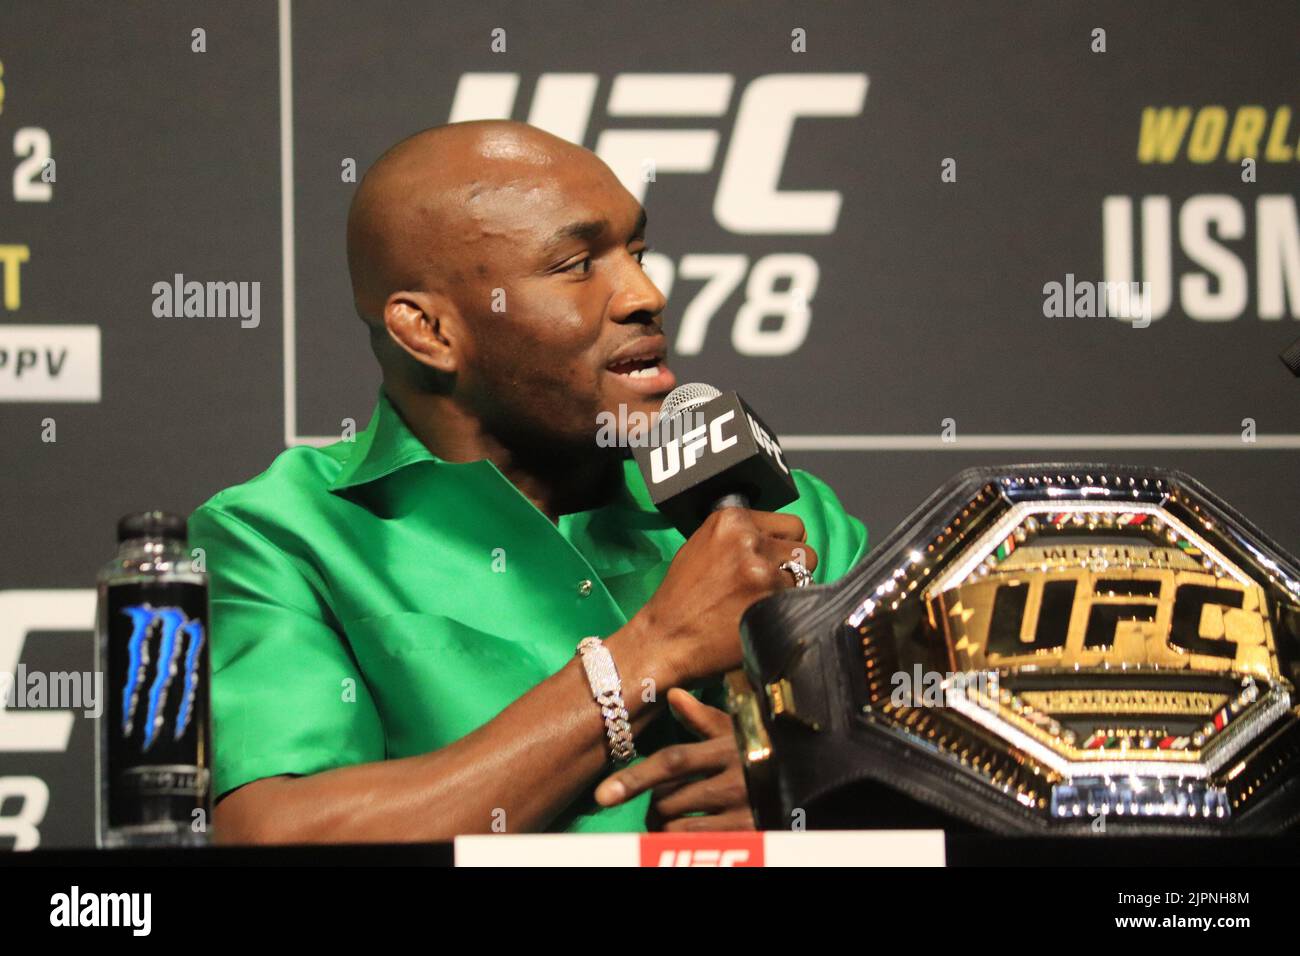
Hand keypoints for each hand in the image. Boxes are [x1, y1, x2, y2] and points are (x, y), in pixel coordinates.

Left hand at [593, 688, 754, 831]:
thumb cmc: (767, 749)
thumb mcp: (738, 732)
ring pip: (679, 826)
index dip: (633, 778)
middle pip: (669, 798)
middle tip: (654, 811)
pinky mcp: (750, 833)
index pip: (671, 762)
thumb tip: (673, 694)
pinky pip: (701, 844)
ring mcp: (742, 809)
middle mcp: (734, 777)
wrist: (815, 775)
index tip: (601, 796)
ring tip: (669, 825)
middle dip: (653, 807)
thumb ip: (703, 718)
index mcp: (726, 746)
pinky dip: (684, 843)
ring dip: (664, 829)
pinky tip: (690, 837)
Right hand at [627, 508, 817, 686]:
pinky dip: (787, 609)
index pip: (791, 525)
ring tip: (763, 600)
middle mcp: (749, 539)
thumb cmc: (683, 595)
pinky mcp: (771, 599)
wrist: (667, 636)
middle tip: (766, 584)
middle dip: (791, 566)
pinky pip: (800, 599)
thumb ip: (742, 536)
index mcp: (731, 519)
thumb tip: (783, 539)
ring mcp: (762, 569)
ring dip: (791, 588)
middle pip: (804, 548)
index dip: (783, 546)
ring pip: (806, 574)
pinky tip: (763, 615)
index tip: (771, 560)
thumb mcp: (705, 545)